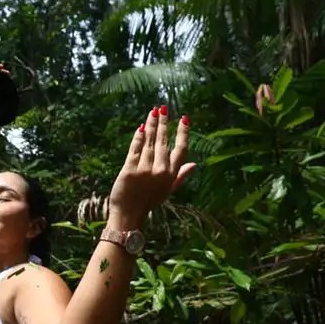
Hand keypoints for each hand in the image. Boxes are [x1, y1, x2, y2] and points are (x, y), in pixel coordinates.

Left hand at [107, 106, 195, 226]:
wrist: (128, 215)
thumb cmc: (148, 202)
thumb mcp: (168, 191)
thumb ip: (181, 176)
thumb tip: (195, 164)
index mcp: (171, 175)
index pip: (181, 150)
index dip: (183, 133)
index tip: (184, 119)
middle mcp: (160, 171)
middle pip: (163, 142)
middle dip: (164, 123)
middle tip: (163, 108)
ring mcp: (144, 170)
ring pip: (149, 142)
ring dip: (151, 125)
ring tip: (153, 112)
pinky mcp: (129, 170)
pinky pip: (135, 149)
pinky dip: (138, 137)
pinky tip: (141, 126)